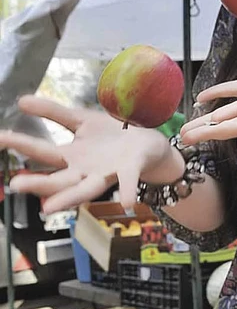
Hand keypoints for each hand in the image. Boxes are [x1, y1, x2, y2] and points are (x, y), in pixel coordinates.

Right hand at [0, 96, 180, 212]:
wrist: (147, 144)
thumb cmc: (112, 137)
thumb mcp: (81, 120)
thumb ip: (53, 113)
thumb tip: (21, 100)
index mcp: (71, 157)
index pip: (41, 152)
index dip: (21, 145)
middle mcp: (85, 171)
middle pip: (58, 179)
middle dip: (38, 184)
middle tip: (16, 185)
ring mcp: (107, 174)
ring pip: (86, 188)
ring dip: (69, 197)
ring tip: (49, 208)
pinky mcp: (131, 170)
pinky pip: (128, 181)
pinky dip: (127, 191)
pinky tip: (125, 201)